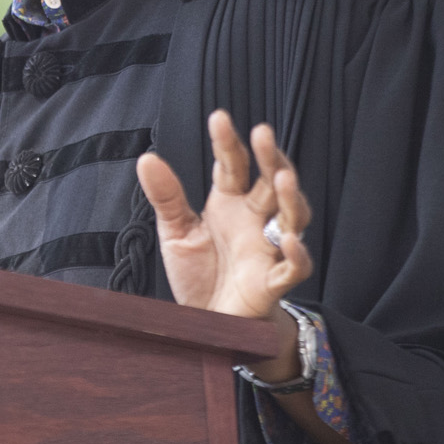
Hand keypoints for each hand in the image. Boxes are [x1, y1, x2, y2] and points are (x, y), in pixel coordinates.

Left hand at [135, 110, 314, 321]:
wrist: (207, 324)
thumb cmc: (199, 274)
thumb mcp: (176, 233)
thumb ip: (166, 197)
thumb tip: (147, 158)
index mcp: (230, 202)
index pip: (233, 164)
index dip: (228, 142)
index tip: (219, 118)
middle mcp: (254, 219)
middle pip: (271, 181)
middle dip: (270, 157)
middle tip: (263, 134)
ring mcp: (268, 249)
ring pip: (292, 216)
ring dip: (291, 198)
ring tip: (282, 179)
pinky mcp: (274, 282)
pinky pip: (294, 267)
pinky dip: (297, 254)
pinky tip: (289, 239)